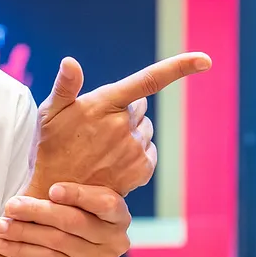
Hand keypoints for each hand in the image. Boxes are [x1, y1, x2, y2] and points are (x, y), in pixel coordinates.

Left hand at [0, 183, 131, 256]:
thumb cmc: (66, 223)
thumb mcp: (73, 204)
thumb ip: (63, 191)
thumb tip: (41, 152)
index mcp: (118, 215)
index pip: (106, 203)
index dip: (79, 195)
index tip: (51, 189)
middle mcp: (116, 240)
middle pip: (74, 222)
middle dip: (37, 212)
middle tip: (10, 206)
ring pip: (57, 242)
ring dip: (23, 233)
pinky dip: (23, 251)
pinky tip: (4, 246)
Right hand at [31, 53, 210, 195]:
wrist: (57, 197)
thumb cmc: (52, 148)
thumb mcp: (50, 113)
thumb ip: (65, 86)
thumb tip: (71, 62)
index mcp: (105, 104)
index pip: (148, 80)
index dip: (179, 67)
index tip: (205, 59)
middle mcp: (124, 125)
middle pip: (140, 107)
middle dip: (125, 111)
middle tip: (97, 128)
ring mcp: (135, 149)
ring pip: (145, 129)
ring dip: (130, 133)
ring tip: (102, 148)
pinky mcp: (142, 169)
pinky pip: (150, 150)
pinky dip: (137, 152)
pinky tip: (113, 161)